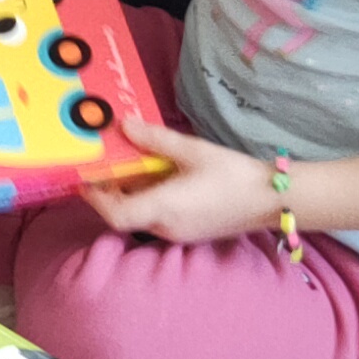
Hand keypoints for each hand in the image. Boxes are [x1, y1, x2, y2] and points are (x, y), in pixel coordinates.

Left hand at [73, 117, 280, 243]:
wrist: (275, 199)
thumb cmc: (234, 174)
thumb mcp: (193, 151)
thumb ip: (155, 140)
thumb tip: (124, 125)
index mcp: (163, 209)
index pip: (115, 214)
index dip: (95, 198)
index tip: (84, 178)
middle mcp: (166, 227)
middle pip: (124, 215)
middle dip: (109, 192)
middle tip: (104, 165)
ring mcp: (179, 233)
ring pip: (141, 217)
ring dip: (130, 195)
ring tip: (128, 165)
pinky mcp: (190, 232)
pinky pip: (158, 218)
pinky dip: (148, 199)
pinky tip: (157, 177)